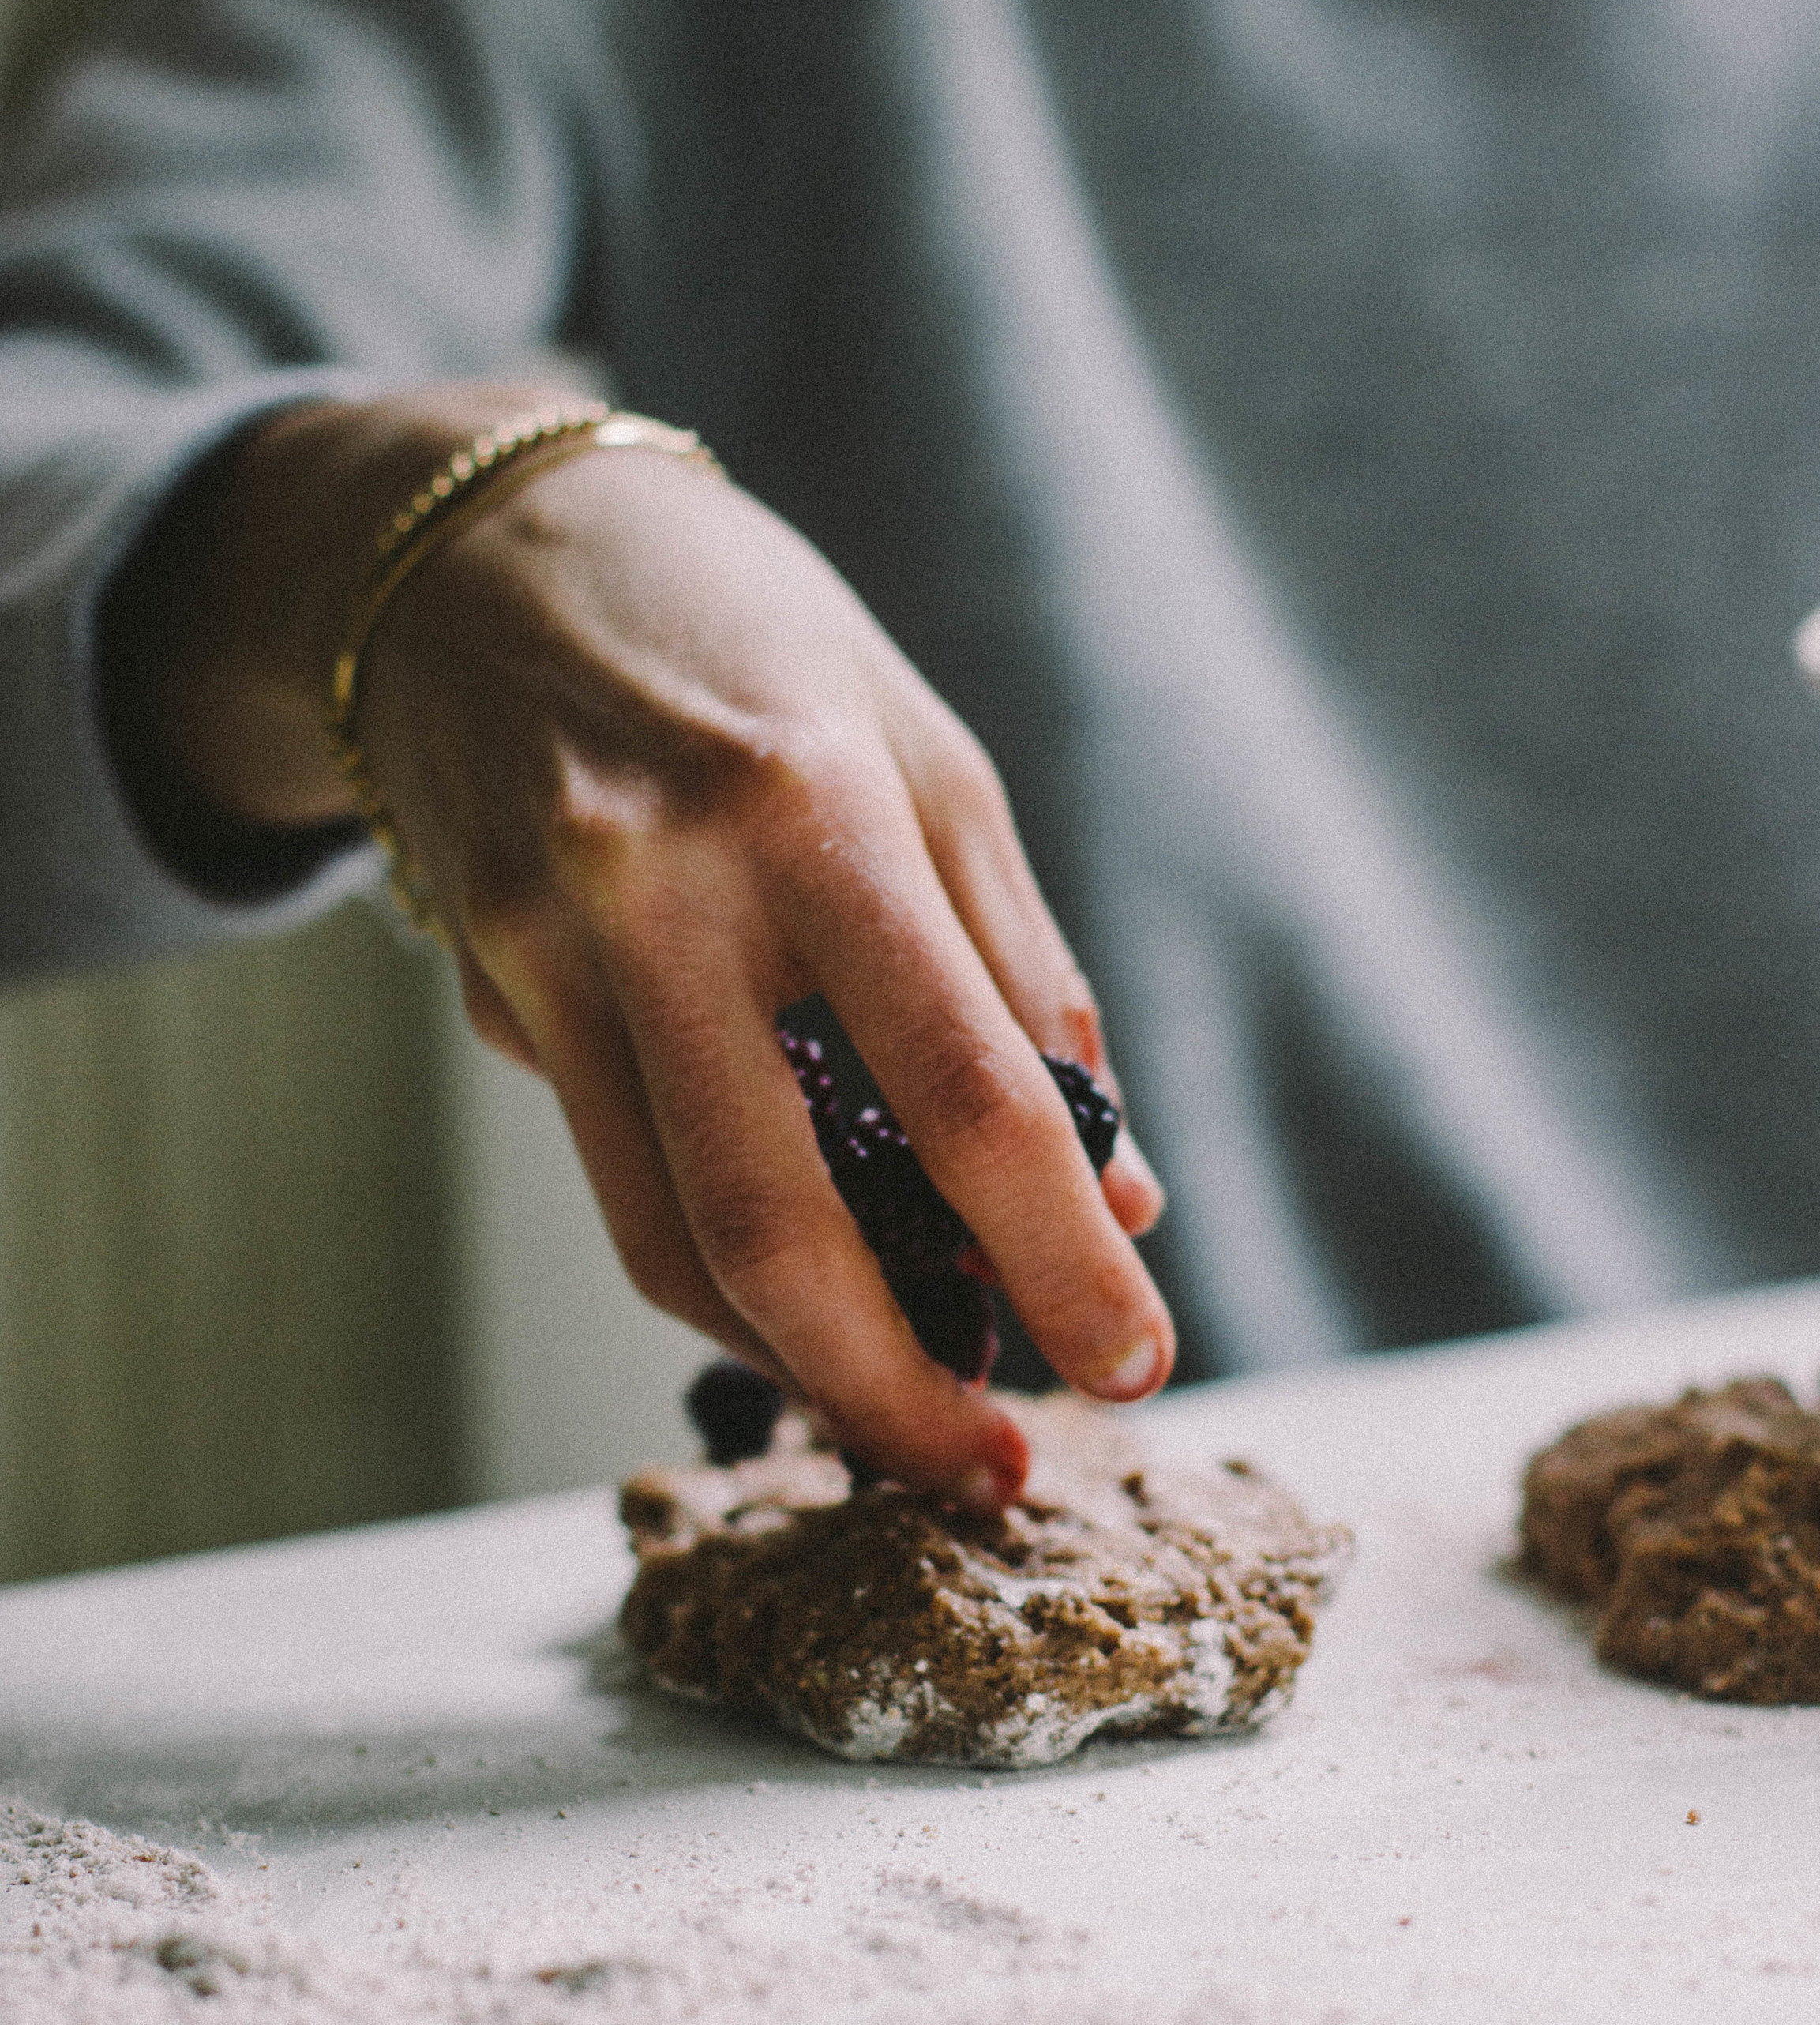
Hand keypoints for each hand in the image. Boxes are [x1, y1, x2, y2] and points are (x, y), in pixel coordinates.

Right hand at [105, 382, 1172, 1499]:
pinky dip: (718, 1259)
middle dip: (899, 1388)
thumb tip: (1116, 1192)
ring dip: (802, 1359)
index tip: (1137, 1366)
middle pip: (776, 1224)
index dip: (1056, 1255)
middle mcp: (659, 888)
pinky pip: (616, 1173)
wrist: (479, 551)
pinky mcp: (487, 991)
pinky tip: (803, 1268)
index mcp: (813, 806)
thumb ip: (1020, 971)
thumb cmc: (750, 644)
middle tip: (995, 1472)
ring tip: (912, 1398)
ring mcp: (548, 949)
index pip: (961, 1087)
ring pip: (670, 1242)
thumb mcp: (926, 757)